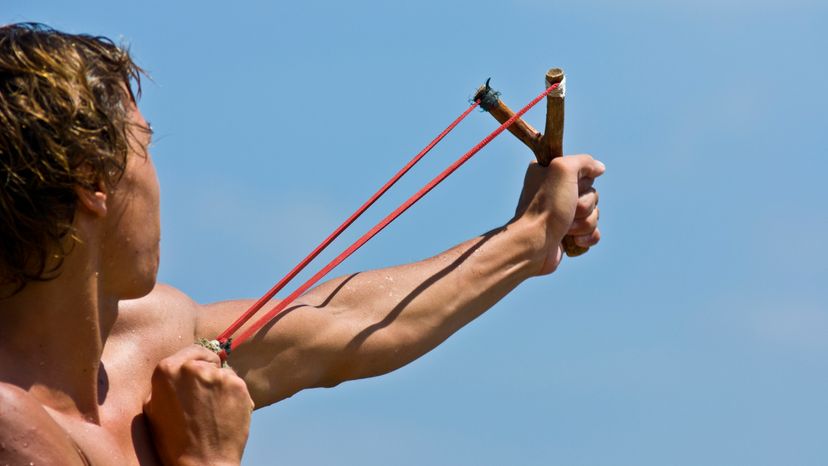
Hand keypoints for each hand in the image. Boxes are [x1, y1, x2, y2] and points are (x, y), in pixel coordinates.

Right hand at [144, 345, 253, 465]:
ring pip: (224, 372)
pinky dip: (234, 395)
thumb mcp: (153, 410)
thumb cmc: (174, 442)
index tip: (198, 373)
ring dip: (221, 385)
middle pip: (208, 359)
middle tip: (205, 396)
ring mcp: (218, 376)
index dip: (196, 361)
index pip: (190, 350)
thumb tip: (176, 371)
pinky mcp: (238, 386)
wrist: (203, 462)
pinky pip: (236, 384)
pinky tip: (225, 413)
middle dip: (208, 371)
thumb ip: (164, 385)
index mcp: (167, 370)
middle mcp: (193, 367)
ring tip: (213, 410)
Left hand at [513, 154, 604, 274]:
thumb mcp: (563, 169)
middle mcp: (556, 192)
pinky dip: (587, 237)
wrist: (534, 244)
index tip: (570, 187)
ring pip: (594, 214)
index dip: (582, 182)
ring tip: (566, 228)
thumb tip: (600, 168)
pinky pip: (593, 232)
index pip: (584, 172)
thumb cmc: (546, 206)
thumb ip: (584, 161)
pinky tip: (574, 240)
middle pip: (592, 195)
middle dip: (584, 205)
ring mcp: (563, 215)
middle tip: (567, 210)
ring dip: (584, 223)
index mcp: (550, 173)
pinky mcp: (569, 235)